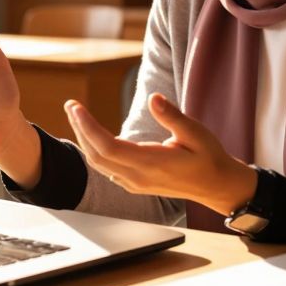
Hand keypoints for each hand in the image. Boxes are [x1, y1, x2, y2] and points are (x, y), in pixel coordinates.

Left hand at [65, 93, 256, 215]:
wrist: (216, 186)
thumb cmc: (208, 157)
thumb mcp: (196, 133)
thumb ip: (173, 117)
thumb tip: (154, 98)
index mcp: (151, 164)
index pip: (108, 147)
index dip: (88, 127)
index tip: (76, 107)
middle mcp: (138, 177)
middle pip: (97, 155)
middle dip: (79, 128)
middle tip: (70, 105)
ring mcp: (134, 183)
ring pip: (99, 163)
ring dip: (84, 138)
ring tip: (76, 115)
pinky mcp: (134, 183)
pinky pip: (106, 168)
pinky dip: (93, 149)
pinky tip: (90, 134)